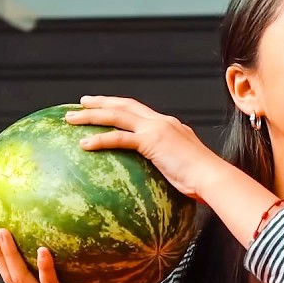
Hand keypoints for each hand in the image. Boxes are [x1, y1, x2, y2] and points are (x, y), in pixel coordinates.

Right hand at [0, 228, 136, 282]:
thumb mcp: (93, 278)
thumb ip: (88, 258)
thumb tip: (96, 227)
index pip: (17, 275)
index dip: (3, 257)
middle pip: (10, 276)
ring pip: (21, 279)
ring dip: (10, 255)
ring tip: (2, 233)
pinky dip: (45, 268)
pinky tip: (42, 249)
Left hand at [65, 95, 226, 200]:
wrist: (213, 177)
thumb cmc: (202, 181)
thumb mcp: (183, 168)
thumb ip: (170, 166)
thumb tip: (163, 179)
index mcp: (169, 125)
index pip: (139, 110)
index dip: (119, 105)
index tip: (104, 105)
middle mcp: (161, 121)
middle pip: (124, 105)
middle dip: (101, 102)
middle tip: (81, 102)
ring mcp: (156, 129)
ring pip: (117, 115)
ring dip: (91, 115)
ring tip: (70, 118)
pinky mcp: (152, 141)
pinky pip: (120, 137)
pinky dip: (100, 139)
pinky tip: (84, 144)